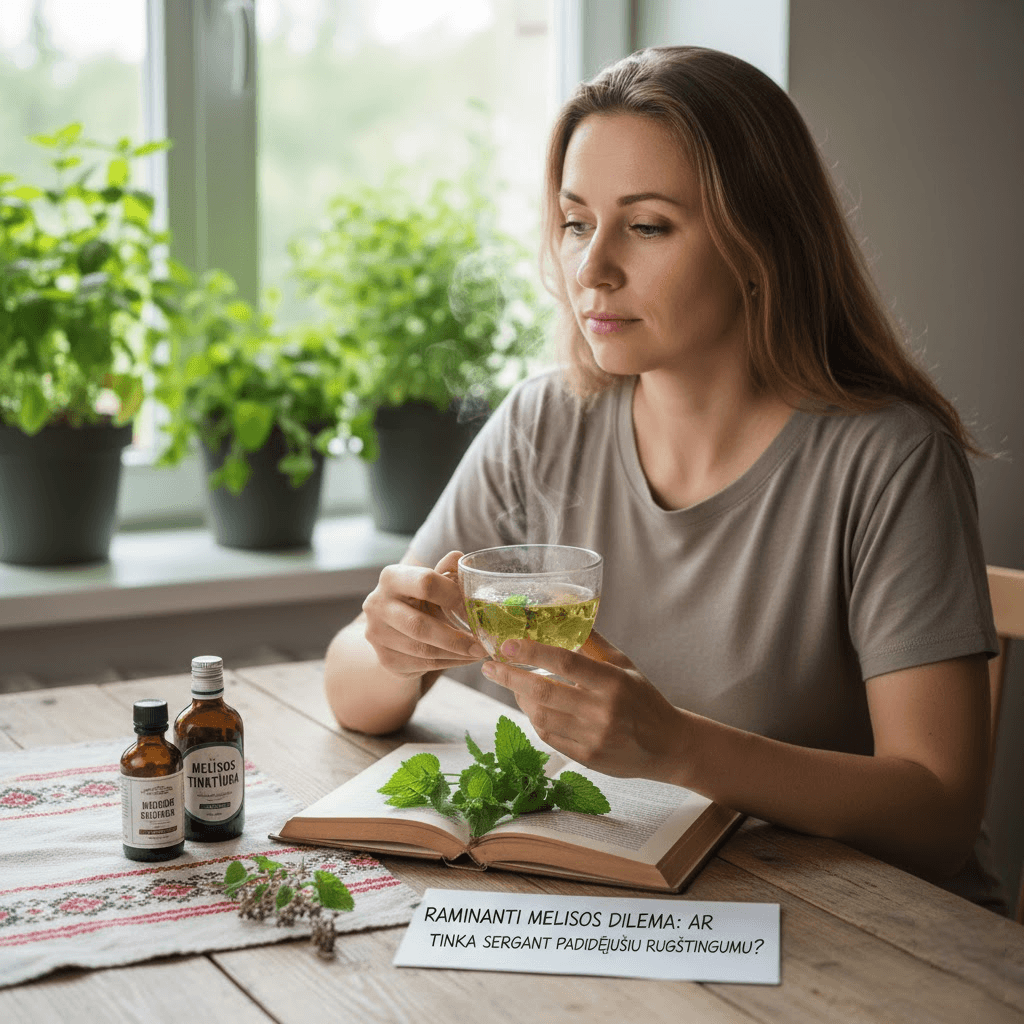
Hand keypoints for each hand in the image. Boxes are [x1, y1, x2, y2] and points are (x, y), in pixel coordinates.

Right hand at [361, 551, 486, 681]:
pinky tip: (464, 659)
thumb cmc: (419, 599)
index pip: (425, 582)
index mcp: (392, 577)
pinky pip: (423, 664)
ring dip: (456, 654)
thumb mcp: (431, 582)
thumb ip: (447, 570)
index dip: (454, 596)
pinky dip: (449, 663)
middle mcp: (377, 604)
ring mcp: (378, 634)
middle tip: (481, 645)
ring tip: (478, 652)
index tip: (474, 609)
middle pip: (420, 626)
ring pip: (423, 650)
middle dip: (455, 638)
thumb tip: (460, 558)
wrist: (393, 629)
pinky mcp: (386, 659)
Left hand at [480, 630, 684, 780]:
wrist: (668, 746)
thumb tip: (563, 612)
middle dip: (510, 677)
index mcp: (613, 682)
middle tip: (489, 665)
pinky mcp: (587, 758)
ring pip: (541, 716)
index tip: (507, 644)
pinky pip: (548, 736)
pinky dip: (534, 718)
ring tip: (511, 683)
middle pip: (544, 692)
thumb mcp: (624, 665)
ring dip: (520, 698)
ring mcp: (594, 738)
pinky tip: (530, 706)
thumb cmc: (643, 698)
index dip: (533, 652)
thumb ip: (593, 643)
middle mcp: (603, 711)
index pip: (566, 662)